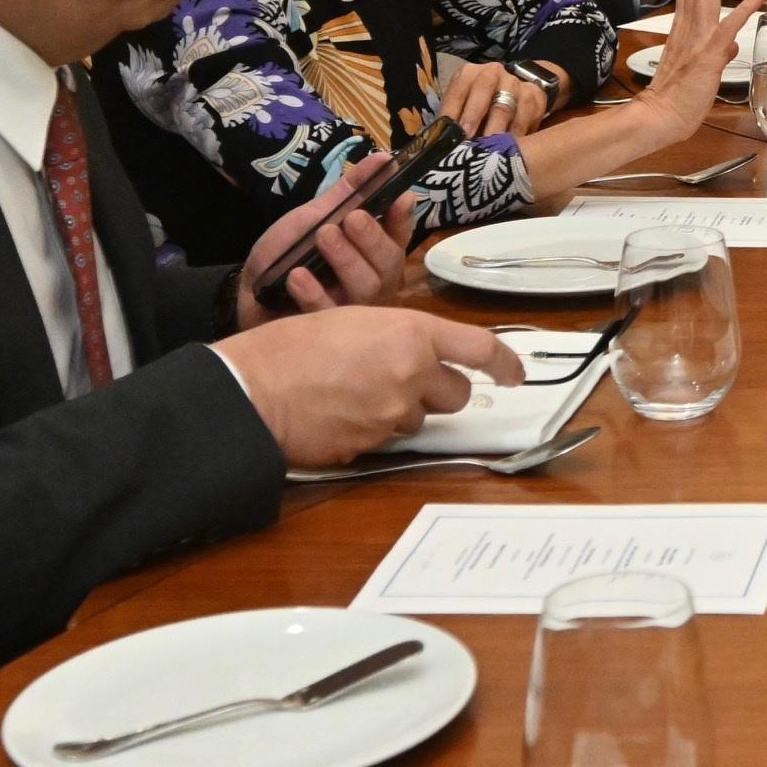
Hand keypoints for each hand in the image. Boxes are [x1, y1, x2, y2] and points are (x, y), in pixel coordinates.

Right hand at [216, 308, 518, 469]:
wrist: (250, 390)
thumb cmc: (290, 345)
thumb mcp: (351, 319)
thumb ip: (394, 336)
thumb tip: (413, 353)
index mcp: (410, 334)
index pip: (480, 349)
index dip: (505, 362)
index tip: (515, 372)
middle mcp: (410, 376)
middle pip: (456, 395)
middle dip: (440, 390)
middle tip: (409, 380)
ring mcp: (391, 416)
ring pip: (418, 419)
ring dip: (402, 410)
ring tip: (357, 392)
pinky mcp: (369, 447)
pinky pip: (385, 439)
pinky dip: (372, 428)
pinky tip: (339, 412)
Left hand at [231, 155, 417, 327]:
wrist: (247, 293)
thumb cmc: (288, 253)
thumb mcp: (315, 216)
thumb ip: (349, 192)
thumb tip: (383, 159)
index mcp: (373, 252)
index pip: (400, 235)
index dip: (403, 218)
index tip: (400, 197)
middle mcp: (372, 282)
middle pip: (388, 263)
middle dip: (372, 237)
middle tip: (350, 218)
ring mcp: (352, 310)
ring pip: (366, 288)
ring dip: (345, 259)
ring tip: (322, 237)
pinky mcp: (326, 332)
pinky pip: (328, 313)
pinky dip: (313, 291)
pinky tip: (296, 275)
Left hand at [431, 58, 551, 139]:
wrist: (514, 90)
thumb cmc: (478, 105)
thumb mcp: (462, 106)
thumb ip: (453, 120)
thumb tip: (439, 144)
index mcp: (468, 74)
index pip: (457, 90)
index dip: (453, 112)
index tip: (452, 134)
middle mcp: (492, 73)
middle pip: (483, 89)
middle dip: (475, 116)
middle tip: (470, 141)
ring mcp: (515, 83)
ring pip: (505, 106)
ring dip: (496, 131)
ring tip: (489, 151)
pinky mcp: (534, 96)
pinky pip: (525, 118)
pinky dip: (516, 135)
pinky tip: (510, 150)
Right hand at [642, 0, 765, 122]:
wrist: (661, 115)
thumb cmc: (677, 94)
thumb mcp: (697, 64)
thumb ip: (715, 48)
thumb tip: (732, 40)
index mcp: (684, 24)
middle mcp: (688, 24)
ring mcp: (698, 37)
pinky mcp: (708, 54)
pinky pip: (727, 26)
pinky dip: (744, 9)